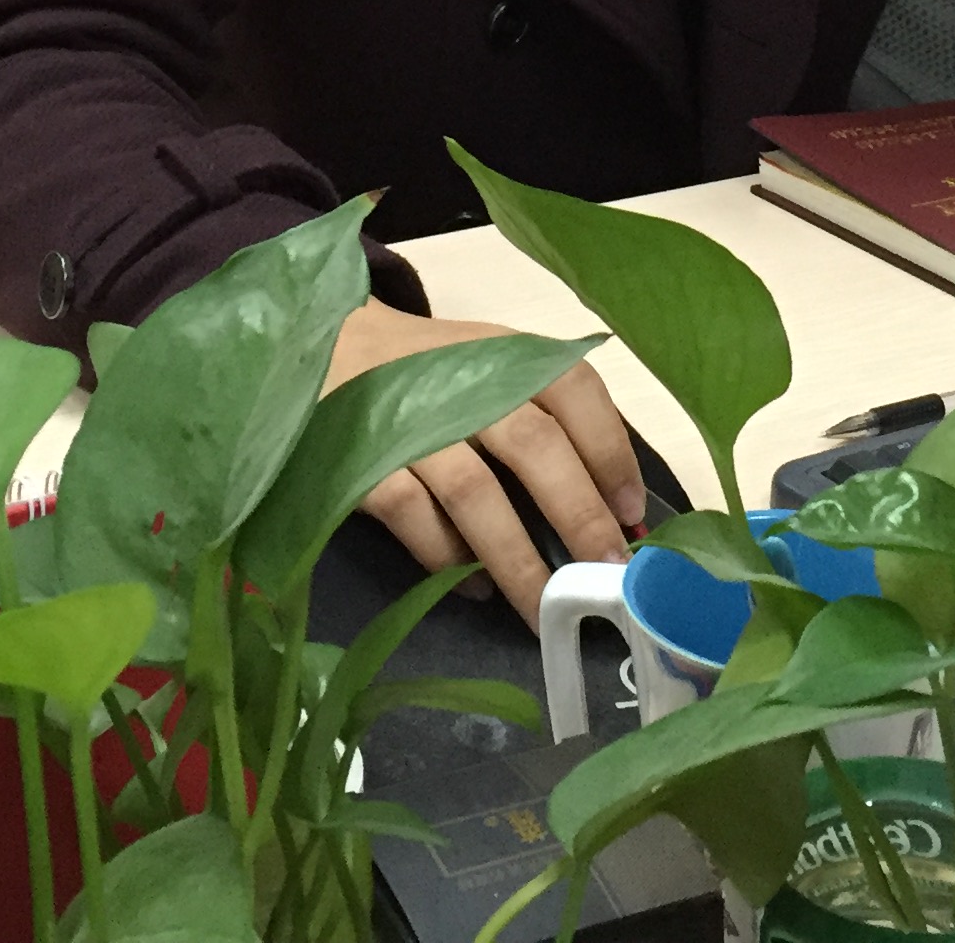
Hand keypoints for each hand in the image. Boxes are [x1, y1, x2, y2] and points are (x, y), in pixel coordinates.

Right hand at [332, 297, 645, 622]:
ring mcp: (407, 422)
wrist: (322, 346)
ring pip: (474, 492)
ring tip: (545, 608)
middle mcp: (460, 381)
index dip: (610, 449)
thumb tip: (615, 507)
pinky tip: (472, 589)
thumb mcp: (489, 366)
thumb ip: (545, 416)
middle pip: (533, 444)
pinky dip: (446, 558)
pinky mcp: (359, 461)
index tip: (632, 510)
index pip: (573, 387)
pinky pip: (411, 516)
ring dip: (517, 558)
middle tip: (606, 571)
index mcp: (503, 353)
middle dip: (577, 513)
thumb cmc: (427, 373)